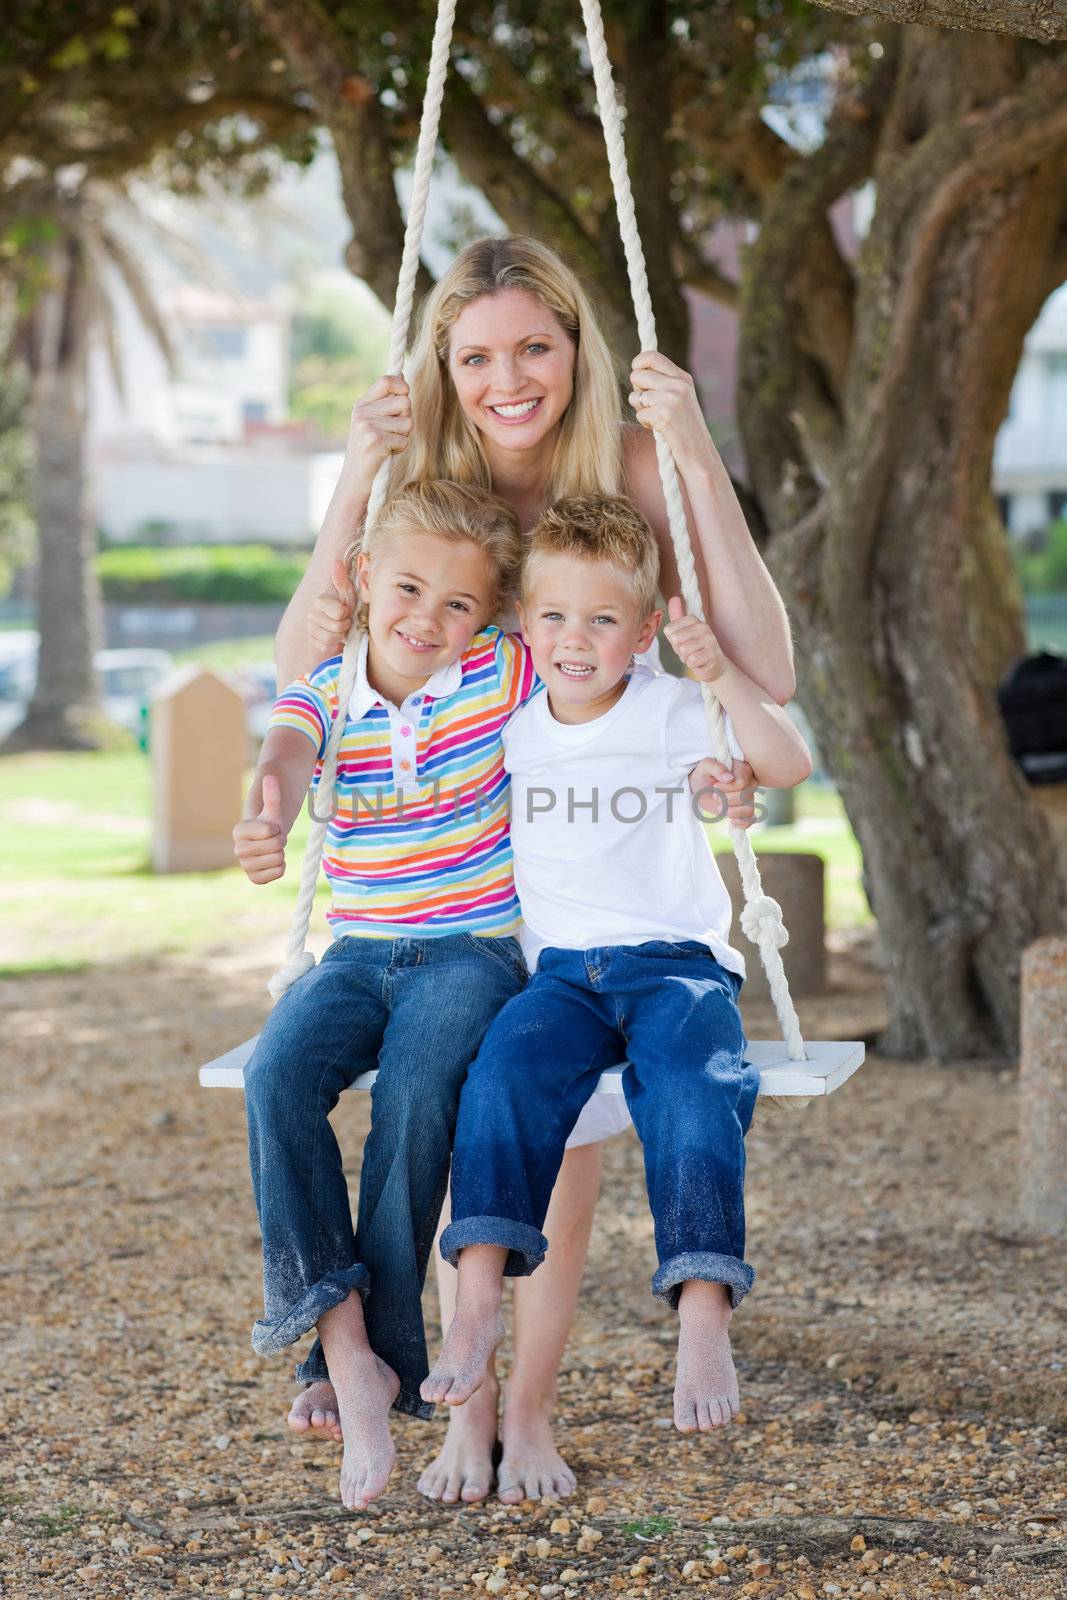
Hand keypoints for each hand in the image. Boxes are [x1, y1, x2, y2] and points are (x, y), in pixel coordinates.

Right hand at [233, 774, 287, 882]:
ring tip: (272, 849)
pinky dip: (280, 867)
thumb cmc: (268, 823)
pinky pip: (278, 873)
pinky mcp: (254, 878)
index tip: (270, 828)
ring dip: (280, 854)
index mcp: (239, 831)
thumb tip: (271, 776)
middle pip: (276, 847)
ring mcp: (245, 865)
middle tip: (273, 839)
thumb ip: (272, 794)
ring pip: (278, 860)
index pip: (270, 831)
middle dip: (280, 841)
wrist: (265, 842)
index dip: (276, 828)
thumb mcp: (271, 808)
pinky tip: (273, 861)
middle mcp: (238, 849)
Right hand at [309, 559, 356, 658]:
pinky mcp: (313, 642)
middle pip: (337, 627)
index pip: (340, 612)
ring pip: (331, 638)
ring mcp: (310, 629)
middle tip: (346, 621)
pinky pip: (326, 647)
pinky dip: (335, 644)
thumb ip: (342, 579)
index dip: (348, 614)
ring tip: (342, 629)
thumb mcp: (348, 592)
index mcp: (320, 600)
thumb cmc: (347, 605)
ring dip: (341, 635)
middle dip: (346, 625)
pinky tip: (336, 637)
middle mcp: (311, 614)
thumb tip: (336, 562)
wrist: (342, 623)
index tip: (348, 611)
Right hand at [340, 373, 412, 497]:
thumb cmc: (368, 452)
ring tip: (389, 444)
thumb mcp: (372, 422)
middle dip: (406, 419)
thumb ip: (386, 401)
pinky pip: (404, 440)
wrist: (353, 481)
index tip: (405, 395)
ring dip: (404, 436)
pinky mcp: (375, 441)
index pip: (387, 380)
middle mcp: (362, 412)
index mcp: (361, 404)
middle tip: (392, 432)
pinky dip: (400, 449)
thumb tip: (402, 377)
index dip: (402, 386)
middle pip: (404, 402)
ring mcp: (367, 426)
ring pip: (408, 422)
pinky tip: (386, 453)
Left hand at [628, 351, 709, 467]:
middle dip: (637, 391)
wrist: (700, 455)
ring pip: (636, 396)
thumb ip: (664, 383)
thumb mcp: (680, 399)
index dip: (637, 364)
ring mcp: (672, 399)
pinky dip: (645, 423)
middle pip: (637, 375)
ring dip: (641, 410)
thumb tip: (636, 371)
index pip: (651, 356)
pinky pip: (639, 413)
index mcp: (683, 378)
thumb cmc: (685, 430)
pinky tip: (659, 429)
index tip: (637, 376)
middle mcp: (678, 385)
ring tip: (656, 419)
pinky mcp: (664, 415)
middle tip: (649, 405)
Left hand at [664, 597, 727, 682]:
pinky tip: (700, 662)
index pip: (668, 630)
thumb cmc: (695, 648)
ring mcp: (709, 639)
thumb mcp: (683, 632)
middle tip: (689, 651)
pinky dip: (693, 665)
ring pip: (683, 650)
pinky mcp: (713, 653)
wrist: (714, 665)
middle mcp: (702, 626)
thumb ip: (677, 616)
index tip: (683, 642)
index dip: (672, 641)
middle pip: (675, 639)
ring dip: (686, 658)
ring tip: (694, 656)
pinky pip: (692, 660)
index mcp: (693, 620)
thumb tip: (674, 598)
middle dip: (678, 650)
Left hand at [688, 758, 757, 828]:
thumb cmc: (705, 773)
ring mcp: (748, 797)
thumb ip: (716, 767)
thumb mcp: (706, 765)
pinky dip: (743, 823)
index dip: (727, 788)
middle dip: (725, 800)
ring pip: (748, 809)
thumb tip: (729, 778)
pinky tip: (733, 822)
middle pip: (744, 797)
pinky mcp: (743, 809)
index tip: (715, 787)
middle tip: (714, 796)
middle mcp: (749, 783)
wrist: (700, 786)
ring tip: (719, 807)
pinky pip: (751, 819)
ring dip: (731, 811)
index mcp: (742, 770)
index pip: (742, 783)